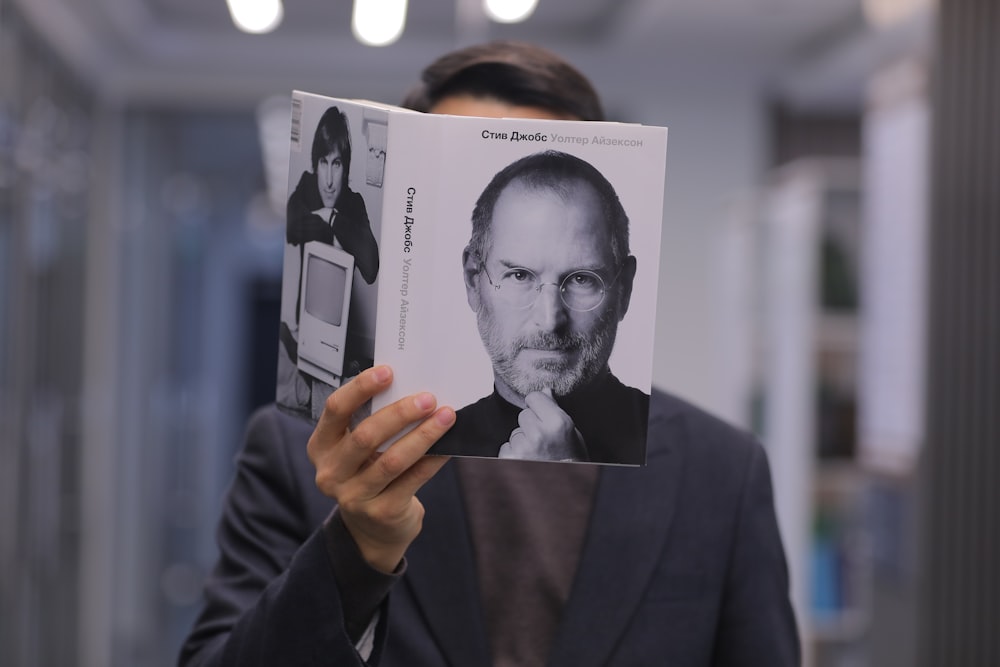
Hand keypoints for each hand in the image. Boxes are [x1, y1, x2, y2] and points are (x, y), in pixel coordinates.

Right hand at [307, 365, 453, 572]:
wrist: (373, 530)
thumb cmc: (369, 474)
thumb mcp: (360, 451)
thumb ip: (374, 423)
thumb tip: (414, 388)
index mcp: (321, 447)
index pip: (335, 410)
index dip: (361, 388)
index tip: (389, 372)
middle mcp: (330, 473)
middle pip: (365, 435)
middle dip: (400, 413)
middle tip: (428, 398)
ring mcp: (353, 497)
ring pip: (392, 460)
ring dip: (423, 435)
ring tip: (446, 417)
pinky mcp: (381, 512)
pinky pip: (413, 479)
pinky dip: (433, 459)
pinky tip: (449, 445)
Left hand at [497, 388, 587, 461]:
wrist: (565, 488)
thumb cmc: (572, 459)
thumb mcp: (571, 432)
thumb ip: (556, 410)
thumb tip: (544, 390)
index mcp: (557, 423)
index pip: (534, 397)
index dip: (538, 405)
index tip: (542, 414)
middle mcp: (539, 434)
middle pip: (523, 415)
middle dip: (531, 424)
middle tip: (543, 440)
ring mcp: (523, 448)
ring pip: (515, 432)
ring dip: (523, 440)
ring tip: (537, 453)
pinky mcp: (510, 460)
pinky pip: (506, 447)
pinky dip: (514, 453)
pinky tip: (528, 461)